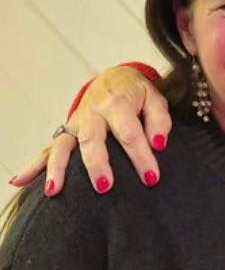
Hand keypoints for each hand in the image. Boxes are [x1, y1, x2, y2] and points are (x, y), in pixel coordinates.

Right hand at [9, 66, 169, 195]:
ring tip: (55, 191)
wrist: (113, 78)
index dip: (141, 156)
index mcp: (117, 104)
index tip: (151, 179)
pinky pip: (47, 149)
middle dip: (96, 164)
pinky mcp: (67, 132)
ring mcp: (75, 123)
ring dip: (57, 169)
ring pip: (62, 146)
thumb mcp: (154, 99)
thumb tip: (159, 144)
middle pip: (91, 140)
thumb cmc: (138, 95)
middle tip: (104, 187)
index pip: (129, 132)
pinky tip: (18, 183)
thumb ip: (159, 120)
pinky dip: (32, 166)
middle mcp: (92, 113)